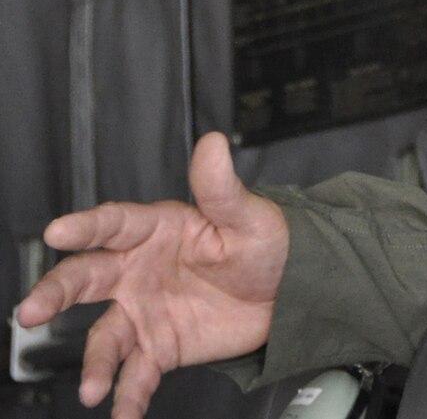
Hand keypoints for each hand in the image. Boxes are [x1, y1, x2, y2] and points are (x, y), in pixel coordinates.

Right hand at [15, 132, 289, 418]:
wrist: (288, 291)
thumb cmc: (267, 244)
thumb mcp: (250, 216)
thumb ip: (223, 188)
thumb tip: (213, 143)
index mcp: (157, 228)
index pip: (113, 223)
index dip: (85, 226)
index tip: (57, 231)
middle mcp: (137, 270)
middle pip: (85, 279)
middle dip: (54, 294)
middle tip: (30, 311)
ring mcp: (143, 311)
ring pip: (105, 337)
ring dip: (95, 363)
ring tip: (93, 388)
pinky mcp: (158, 347)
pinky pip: (136, 374)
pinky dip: (127, 396)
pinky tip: (122, 414)